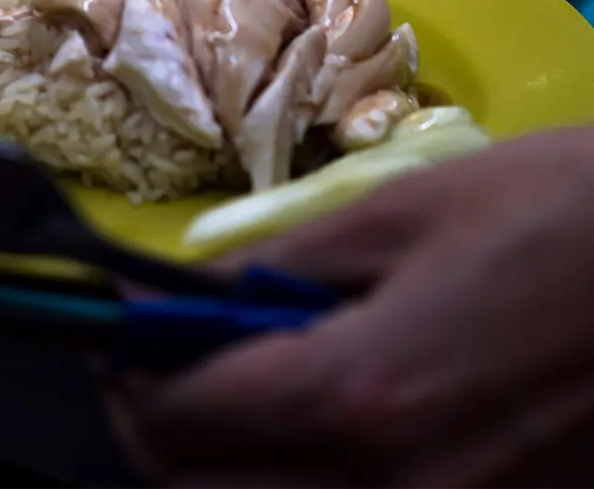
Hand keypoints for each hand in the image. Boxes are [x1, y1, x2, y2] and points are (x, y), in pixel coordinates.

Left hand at [102, 128, 593, 486]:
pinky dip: (304, 482)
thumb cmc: (564, 211)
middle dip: (160, 430)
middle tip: (165, 362)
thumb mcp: (401, 210)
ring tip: (242, 388)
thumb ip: (277, 264)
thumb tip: (186, 295)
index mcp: (362, 398)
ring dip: (226, 465)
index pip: (177, 419)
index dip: (127, 371)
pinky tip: (322, 424)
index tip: (121, 328)